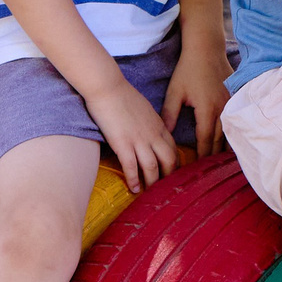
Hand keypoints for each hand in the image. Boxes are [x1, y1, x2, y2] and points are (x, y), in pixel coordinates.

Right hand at [86, 77, 178, 192]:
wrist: (107, 87)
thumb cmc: (122, 94)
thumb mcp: (144, 108)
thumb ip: (150, 122)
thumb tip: (150, 131)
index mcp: (159, 125)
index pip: (173, 148)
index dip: (174, 163)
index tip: (172, 173)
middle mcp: (153, 134)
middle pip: (169, 160)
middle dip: (169, 177)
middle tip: (166, 189)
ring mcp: (139, 139)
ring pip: (152, 167)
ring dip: (152, 182)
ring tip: (150, 194)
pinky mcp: (123, 143)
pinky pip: (131, 167)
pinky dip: (134, 180)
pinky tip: (133, 189)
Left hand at [163, 37, 231, 161]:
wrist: (206, 49)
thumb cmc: (188, 70)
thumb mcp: (175, 92)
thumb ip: (169, 114)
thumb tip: (164, 134)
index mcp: (206, 110)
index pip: (205, 140)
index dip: (201, 156)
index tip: (197, 168)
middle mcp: (222, 109)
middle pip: (220, 141)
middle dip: (214, 156)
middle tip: (208, 171)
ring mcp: (231, 104)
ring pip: (230, 133)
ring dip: (225, 147)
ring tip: (219, 162)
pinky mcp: (236, 99)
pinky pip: (234, 122)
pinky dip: (232, 134)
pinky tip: (229, 142)